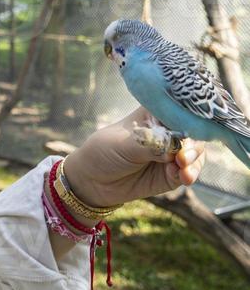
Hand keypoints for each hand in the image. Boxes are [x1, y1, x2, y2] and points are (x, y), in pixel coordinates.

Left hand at [62, 105, 205, 208]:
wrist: (93, 180)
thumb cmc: (104, 151)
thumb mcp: (123, 144)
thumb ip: (149, 145)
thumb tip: (174, 148)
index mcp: (155, 113)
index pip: (179, 108)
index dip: (190, 116)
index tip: (192, 124)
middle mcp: (168, 130)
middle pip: (193, 132)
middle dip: (192, 144)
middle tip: (182, 156)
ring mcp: (172, 152)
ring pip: (196, 152)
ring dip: (194, 160)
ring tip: (182, 167)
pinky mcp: (173, 173)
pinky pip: (190, 172)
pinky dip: (190, 174)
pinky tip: (183, 177)